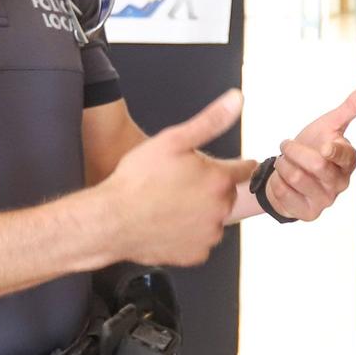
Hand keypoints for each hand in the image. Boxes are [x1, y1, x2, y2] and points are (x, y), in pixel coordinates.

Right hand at [96, 89, 259, 266]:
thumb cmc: (137, 180)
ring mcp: (208, 235)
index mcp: (219, 180)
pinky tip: (168, 223)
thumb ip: (210, 121)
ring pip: (213, 218)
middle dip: (210, 187)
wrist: (111, 221)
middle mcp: (220, 210)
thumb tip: (236, 100)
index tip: (238, 165)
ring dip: (200, 211)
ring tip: (171, 204)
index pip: (244, 169)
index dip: (237, 164)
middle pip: (226, 194)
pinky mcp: (195, 254)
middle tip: (181, 183)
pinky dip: (188, 233)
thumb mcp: (173, 140)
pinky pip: (199, 240)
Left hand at [261, 80, 355, 220]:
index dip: (334, 150)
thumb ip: (352, 106)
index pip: (345, 155)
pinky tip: (282, 181)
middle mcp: (340, 183)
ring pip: (296, 178)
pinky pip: (283, 194)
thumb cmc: (313, 147)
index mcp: (348, 161)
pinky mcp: (308, 214)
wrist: (289, 173)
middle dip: (293, 150)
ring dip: (282, 165)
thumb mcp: (329, 124)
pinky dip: (276, 183)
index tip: (325, 146)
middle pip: (316, 164)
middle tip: (288, 146)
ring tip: (285, 163)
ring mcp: (325, 201)